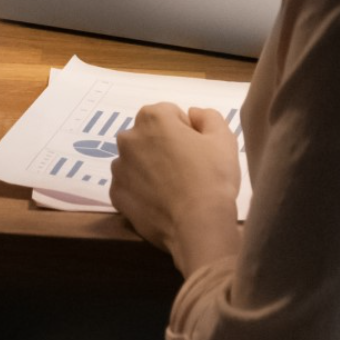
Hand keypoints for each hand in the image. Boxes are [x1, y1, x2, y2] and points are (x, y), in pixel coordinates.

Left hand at [108, 104, 243, 273]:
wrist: (198, 225)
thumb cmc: (212, 177)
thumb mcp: (223, 138)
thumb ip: (208, 116)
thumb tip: (193, 114)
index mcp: (152, 118)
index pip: (171, 115)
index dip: (188, 131)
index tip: (198, 151)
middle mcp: (128, 138)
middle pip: (150, 136)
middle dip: (165, 147)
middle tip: (187, 169)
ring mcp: (119, 167)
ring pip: (137, 161)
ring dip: (151, 168)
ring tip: (175, 188)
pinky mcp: (116, 194)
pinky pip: (129, 186)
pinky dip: (141, 191)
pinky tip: (162, 201)